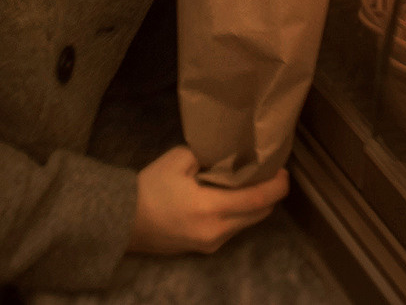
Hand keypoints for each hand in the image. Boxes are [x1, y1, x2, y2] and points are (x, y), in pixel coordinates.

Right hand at [127, 146, 288, 255]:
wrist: (121, 221)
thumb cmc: (150, 188)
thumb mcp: (179, 159)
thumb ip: (209, 156)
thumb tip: (230, 156)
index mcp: (211, 209)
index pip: (259, 200)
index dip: (277, 185)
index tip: (283, 170)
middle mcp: (217, 232)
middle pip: (260, 214)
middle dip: (269, 193)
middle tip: (267, 172)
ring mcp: (211, 244)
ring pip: (247, 224)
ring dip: (253, 204)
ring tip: (247, 182)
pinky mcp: (203, 249)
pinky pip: (232, 230)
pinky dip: (238, 213)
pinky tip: (229, 197)